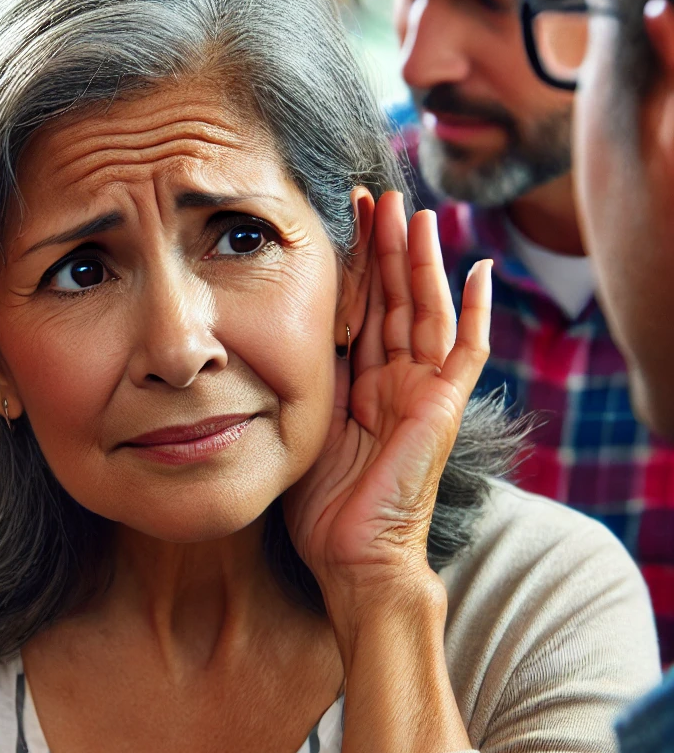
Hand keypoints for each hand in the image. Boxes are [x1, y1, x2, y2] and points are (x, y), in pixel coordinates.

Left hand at [284, 192, 490, 655]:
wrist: (350, 557)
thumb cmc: (320, 506)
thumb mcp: (299, 426)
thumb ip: (301, 380)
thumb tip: (274, 337)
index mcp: (358, 382)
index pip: (357, 309)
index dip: (351, 265)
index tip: (340, 219)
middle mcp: (393, 379)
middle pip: (390, 298)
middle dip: (382, 247)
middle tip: (373, 195)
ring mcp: (422, 391)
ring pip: (424, 310)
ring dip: (420, 262)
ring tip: (413, 211)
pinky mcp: (441, 407)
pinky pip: (467, 353)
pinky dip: (477, 313)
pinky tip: (477, 269)